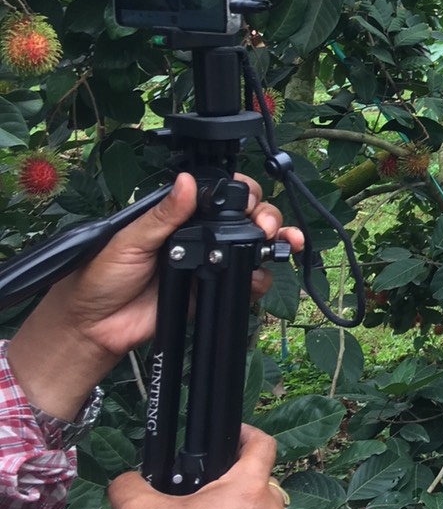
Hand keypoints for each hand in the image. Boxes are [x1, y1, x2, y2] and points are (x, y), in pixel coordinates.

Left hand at [8, 173, 302, 419]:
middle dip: (267, 218)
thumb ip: (164, 214)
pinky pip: (243, 283)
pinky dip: (259, 280)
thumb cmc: (101, 276)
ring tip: (282, 245)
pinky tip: (259, 278)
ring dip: (274, 244)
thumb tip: (188, 181)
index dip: (243, 195)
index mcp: (179, 217)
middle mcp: (199, 237)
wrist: (94, 326)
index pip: (220, 197)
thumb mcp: (131, 239)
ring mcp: (209, 264)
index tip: (251, 202)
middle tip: (266, 228)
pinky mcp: (211, 292)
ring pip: (252, 249)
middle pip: (245, 220)